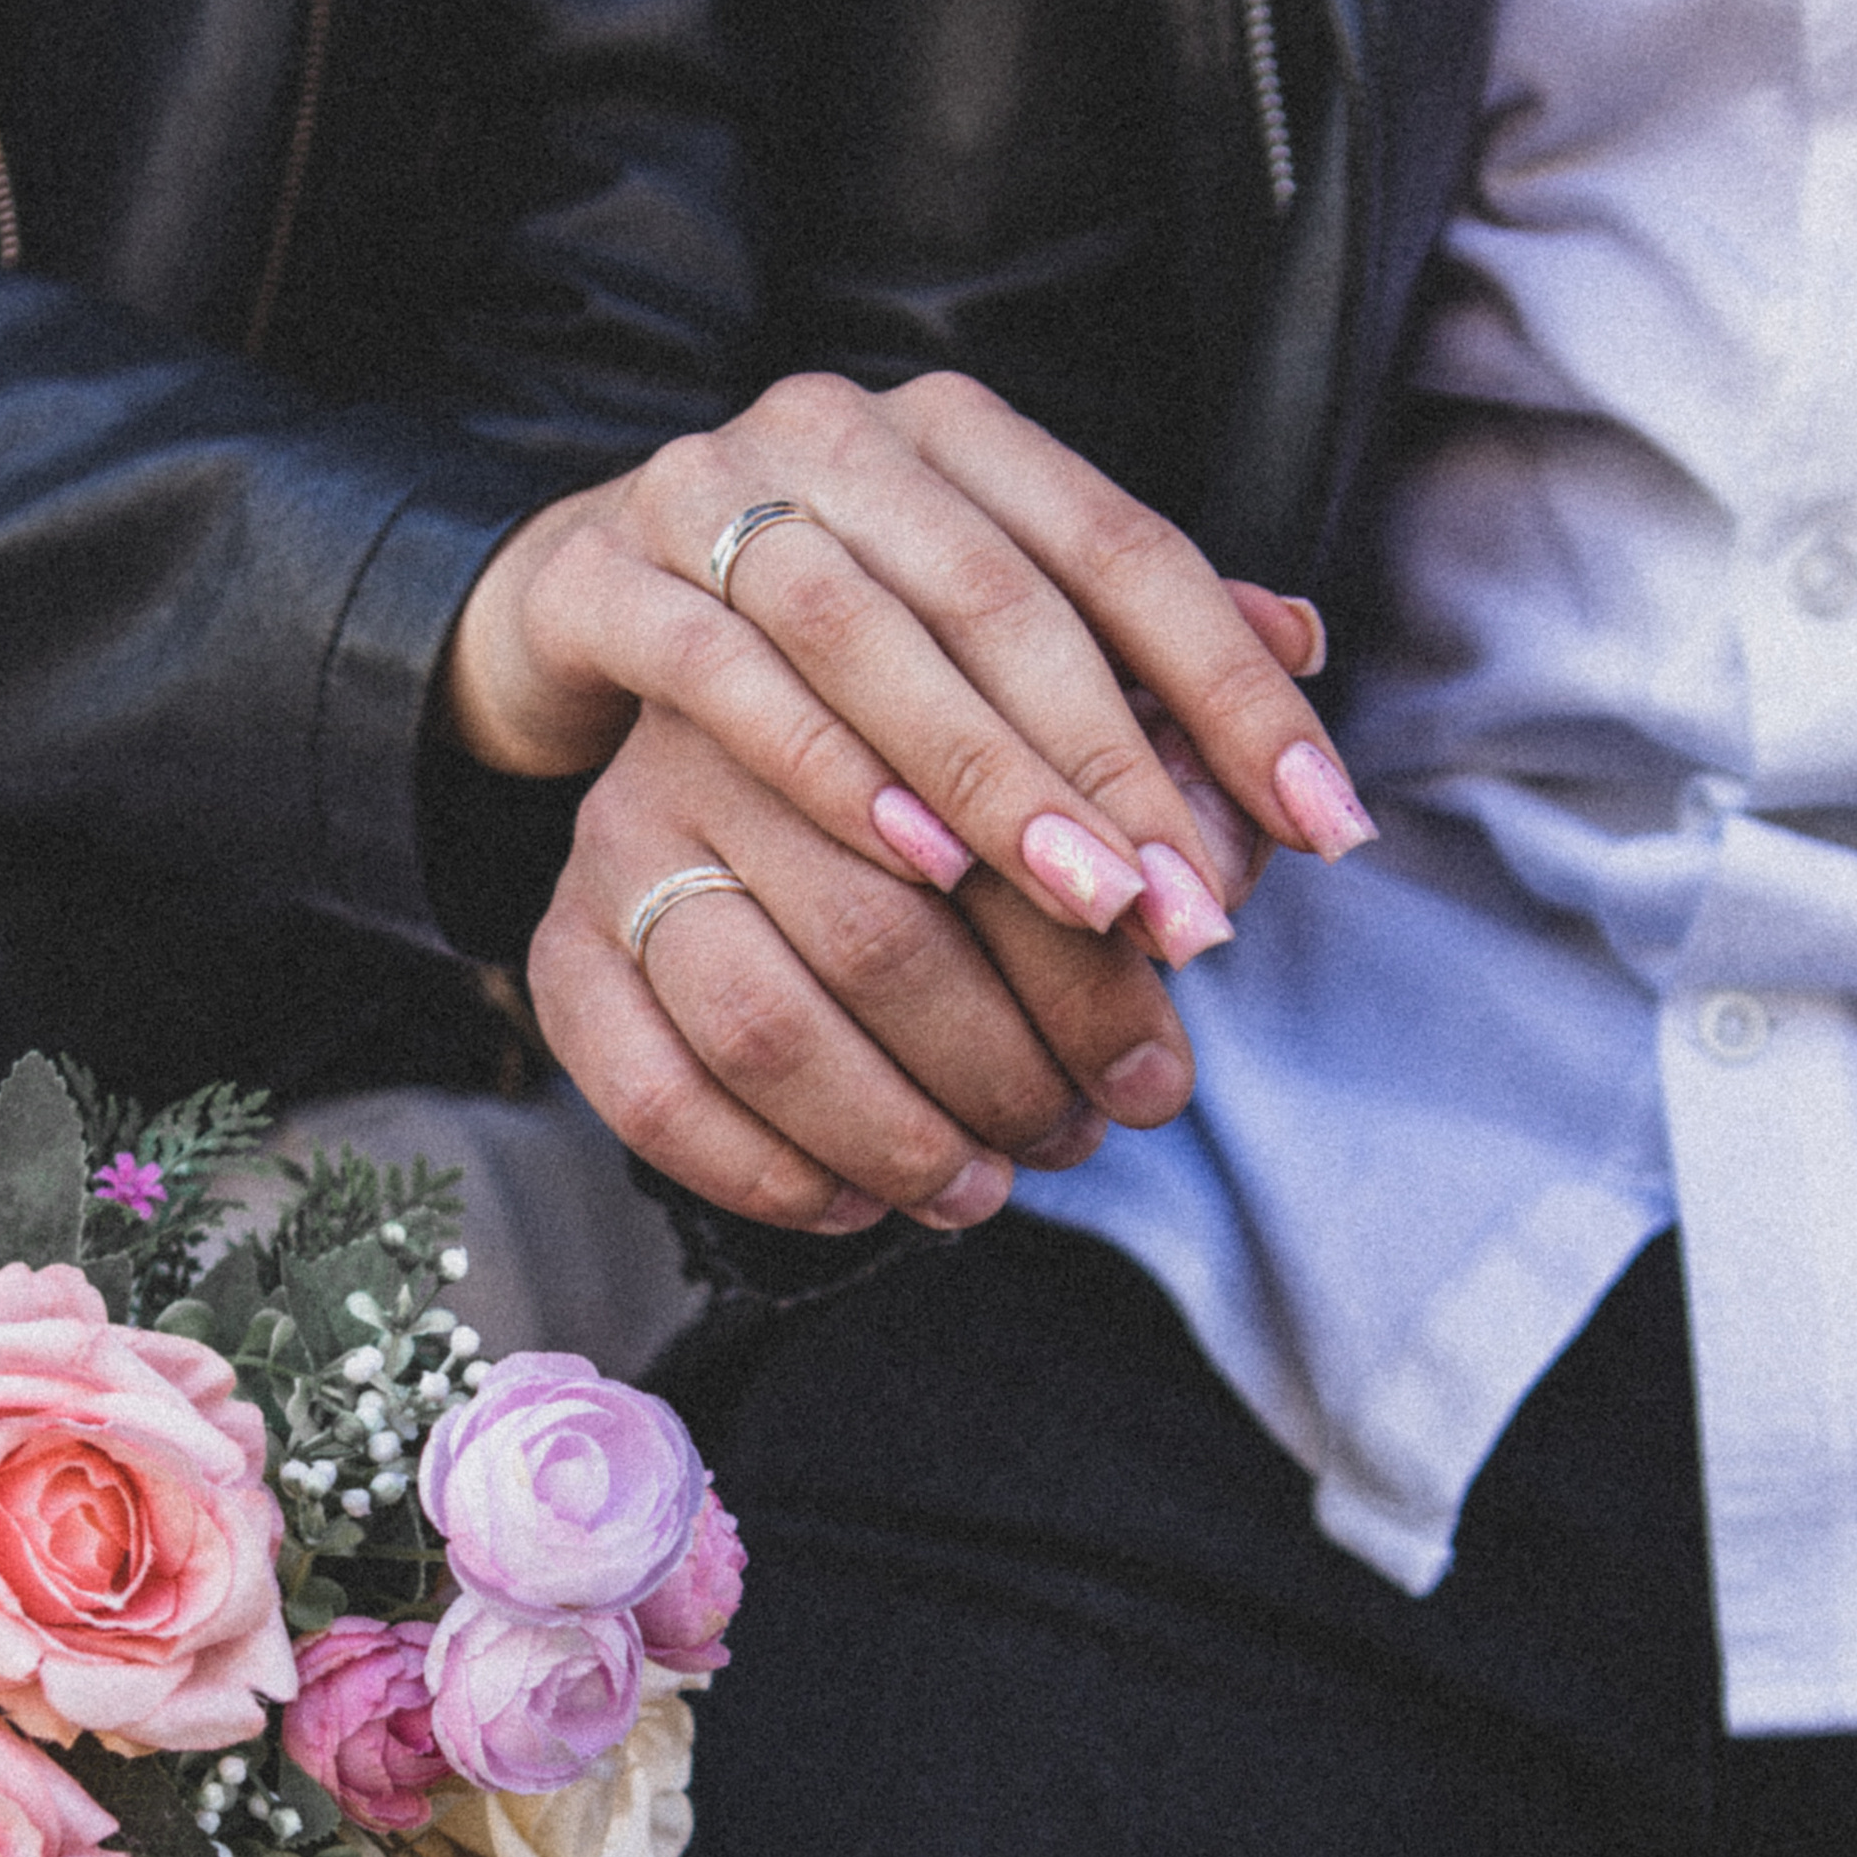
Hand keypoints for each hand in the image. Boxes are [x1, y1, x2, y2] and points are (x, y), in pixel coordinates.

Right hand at [446, 371, 1364, 968]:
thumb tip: (1305, 644)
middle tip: (1199, 912)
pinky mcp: (600, 576)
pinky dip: (823, 768)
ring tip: (1090, 909)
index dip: (1234, 689)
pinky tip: (915, 870)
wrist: (589, 599)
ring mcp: (704, 493)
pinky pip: (718, 675)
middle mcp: (838, 435)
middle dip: (1119, 767)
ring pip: (869, 633)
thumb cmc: (825, 644)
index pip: (1126, 550)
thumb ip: (1127, 644)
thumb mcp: (980, 629)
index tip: (1327, 823)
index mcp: (958, 434)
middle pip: (1008, 598)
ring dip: (989, 781)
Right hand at [530, 705, 1197, 1233]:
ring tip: (994, 1183)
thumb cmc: (945, 740)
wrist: (733, 707)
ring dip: (899, 1134)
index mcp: (839, 650)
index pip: (986, 788)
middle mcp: (711, 734)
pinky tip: (860, 1205)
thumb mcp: (1063, 705)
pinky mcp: (563, 947)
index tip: (1200, 970)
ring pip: (764, 1023)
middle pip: (880, 928)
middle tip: (1107, 1119)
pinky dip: (769, 1174)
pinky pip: (652, 1093)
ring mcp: (620, 840)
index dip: (1101, 903)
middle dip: (1016, 1055)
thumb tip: (1293, 821)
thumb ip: (1171, 750)